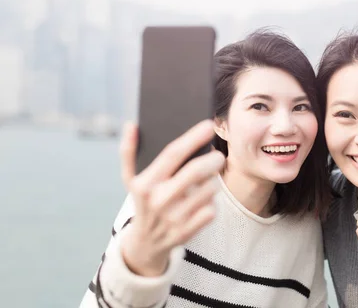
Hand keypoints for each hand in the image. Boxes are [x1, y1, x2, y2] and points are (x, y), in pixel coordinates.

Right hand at [119, 120, 224, 276]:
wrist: (145, 243)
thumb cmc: (143, 201)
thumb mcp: (130, 179)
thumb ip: (129, 152)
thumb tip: (131, 125)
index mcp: (145, 183)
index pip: (173, 154)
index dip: (193, 137)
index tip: (209, 125)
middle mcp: (158, 200)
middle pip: (195, 171)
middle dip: (212, 160)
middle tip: (218, 156)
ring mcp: (174, 218)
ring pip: (208, 190)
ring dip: (213, 182)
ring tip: (207, 181)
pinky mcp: (187, 232)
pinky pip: (211, 209)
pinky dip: (211, 203)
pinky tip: (204, 201)